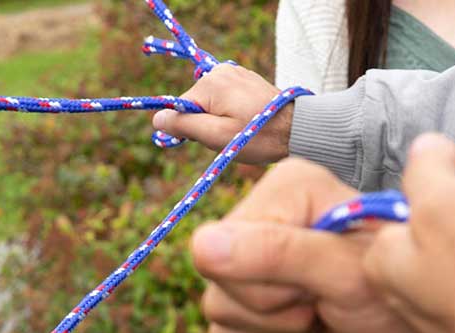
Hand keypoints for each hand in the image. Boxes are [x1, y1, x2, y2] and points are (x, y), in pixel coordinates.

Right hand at [151, 64, 292, 162]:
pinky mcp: (245, 79)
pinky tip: (246, 122)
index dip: (190, 129)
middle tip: (229, 136)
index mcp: (210, 83)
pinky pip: (224, 99)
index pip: (181, 108)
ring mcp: (234, 73)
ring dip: (217, 120)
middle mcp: (220, 71)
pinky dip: (229, 113)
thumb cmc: (257, 136)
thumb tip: (157, 118)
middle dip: (205, 124)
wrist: (297, 129)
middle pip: (195, 104)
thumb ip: (183, 125)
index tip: (211, 139)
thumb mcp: (215, 136)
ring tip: (240, 130)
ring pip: (209, 104)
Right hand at [190, 135, 454, 332]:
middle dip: (269, 313)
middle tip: (321, 306)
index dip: (264, 287)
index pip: (216, 251)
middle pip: (215, 286)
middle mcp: (265, 221)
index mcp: (282, 192)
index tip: (316, 291)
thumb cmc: (410, 292)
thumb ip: (276, 254)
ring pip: (217, 313)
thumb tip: (201, 246)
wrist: (435, 328)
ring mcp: (260, 263)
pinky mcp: (261, 301)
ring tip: (317, 319)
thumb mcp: (346, 273)